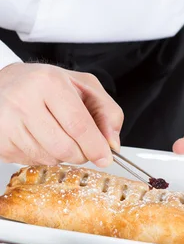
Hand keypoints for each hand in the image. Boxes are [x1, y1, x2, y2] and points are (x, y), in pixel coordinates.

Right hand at [0, 63, 123, 166]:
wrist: (5, 84)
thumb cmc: (45, 85)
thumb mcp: (83, 86)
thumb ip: (106, 111)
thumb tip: (112, 143)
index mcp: (49, 82)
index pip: (79, 124)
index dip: (95, 146)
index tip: (105, 157)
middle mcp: (25, 100)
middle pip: (65, 147)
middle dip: (81, 154)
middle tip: (83, 146)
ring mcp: (8, 122)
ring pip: (49, 158)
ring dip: (62, 156)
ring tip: (56, 134)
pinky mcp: (1, 140)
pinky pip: (32, 162)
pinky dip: (43, 157)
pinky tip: (39, 138)